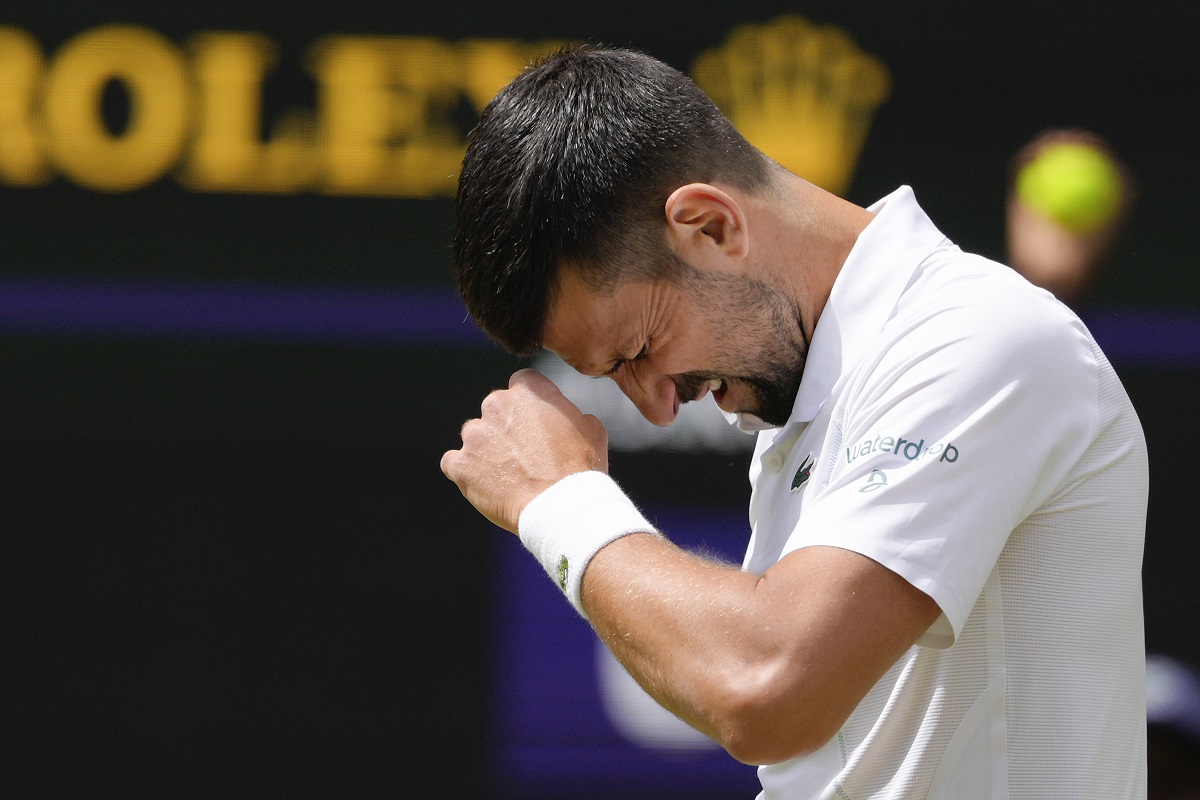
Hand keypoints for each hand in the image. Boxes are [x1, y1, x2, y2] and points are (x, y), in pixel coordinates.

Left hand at [441, 368, 608, 532]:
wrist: (561, 507)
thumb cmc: (580, 469)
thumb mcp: (591, 427)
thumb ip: (568, 412)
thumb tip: (563, 415)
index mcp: (529, 389)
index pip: (522, 383)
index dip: (529, 405)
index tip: (536, 424)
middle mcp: (496, 405)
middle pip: (495, 409)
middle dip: (506, 427)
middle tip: (524, 454)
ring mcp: (475, 435)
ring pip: (475, 436)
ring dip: (486, 449)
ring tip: (508, 475)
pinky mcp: (460, 464)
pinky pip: (454, 463)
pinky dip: (466, 472)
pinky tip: (486, 484)